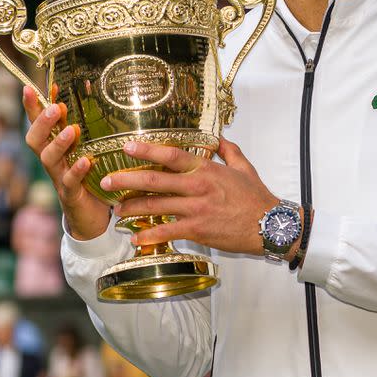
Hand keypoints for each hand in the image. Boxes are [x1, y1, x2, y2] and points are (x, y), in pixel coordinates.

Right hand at [23, 86, 109, 240]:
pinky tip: (85, 161)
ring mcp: (59, 178)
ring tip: (72, 130)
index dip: (32, 107)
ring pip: (48, 159)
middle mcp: (52, 161)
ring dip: (58, 143)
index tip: (29, 88)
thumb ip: (84, 129)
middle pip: (35, 140)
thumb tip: (90, 96)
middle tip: (53, 107)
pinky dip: (76, 171)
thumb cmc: (89, 177)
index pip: (38, 124)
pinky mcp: (71, 195)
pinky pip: (69, 182)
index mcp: (54, 147)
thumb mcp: (85, 150)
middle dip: (41, 123)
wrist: (90, 217)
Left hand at [101, 138, 280, 255]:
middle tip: (107, 181)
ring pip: (156, 206)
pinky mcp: (197, 230)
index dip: (147, 150)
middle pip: (155, 181)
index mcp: (206, 169)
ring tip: (116, 209)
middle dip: (127, 180)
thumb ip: (228, 151)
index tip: (127, 147)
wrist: (268, 225)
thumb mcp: (244, 168)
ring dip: (132, 207)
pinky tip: (136, 238)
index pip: (171, 155)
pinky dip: (149, 235)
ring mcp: (196, 209)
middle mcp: (197, 187)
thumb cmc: (256, 197)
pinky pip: (167, 232)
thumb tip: (219, 138)